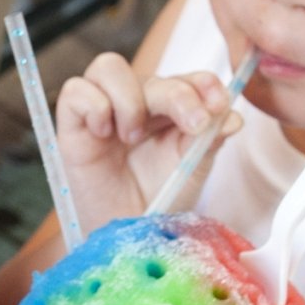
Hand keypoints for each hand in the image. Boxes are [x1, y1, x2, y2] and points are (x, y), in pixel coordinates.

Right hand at [55, 55, 241, 228]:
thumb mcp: (191, 169)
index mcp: (171, 107)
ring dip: (128, 100)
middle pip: (153, 75)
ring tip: (133, 136)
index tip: (219, 103)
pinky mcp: (72, 123)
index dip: (203, 82)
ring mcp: (104, 108)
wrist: (128, 237)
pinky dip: (93, 106)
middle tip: (193, 125)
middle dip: (178, 96)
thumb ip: (208, 139)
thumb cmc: (160, 200)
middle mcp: (138, 100)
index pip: (186, 78)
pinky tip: (105, 135)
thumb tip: (232, 116)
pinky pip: (76, 91)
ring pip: (108, 67)